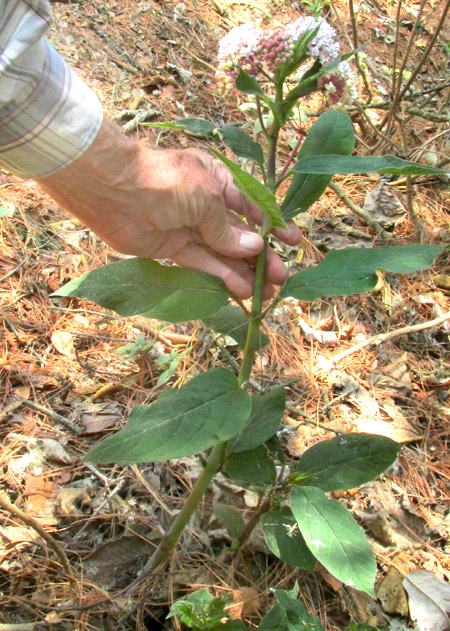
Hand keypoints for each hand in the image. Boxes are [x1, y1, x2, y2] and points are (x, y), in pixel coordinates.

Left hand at [38, 119, 300, 298]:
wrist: (115, 190)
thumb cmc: (166, 182)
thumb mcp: (207, 198)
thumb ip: (229, 228)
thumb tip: (255, 249)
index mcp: (219, 181)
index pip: (252, 207)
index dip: (273, 226)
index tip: (293, 242)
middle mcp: (206, 204)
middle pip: (240, 235)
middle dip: (261, 257)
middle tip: (280, 278)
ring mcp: (190, 227)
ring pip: (223, 254)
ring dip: (243, 272)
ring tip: (264, 294)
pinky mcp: (173, 248)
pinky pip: (202, 264)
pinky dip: (220, 277)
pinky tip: (239, 291)